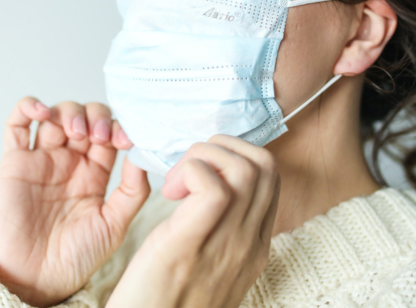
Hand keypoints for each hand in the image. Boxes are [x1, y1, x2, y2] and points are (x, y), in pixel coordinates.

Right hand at [0, 97, 149, 307]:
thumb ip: (133, 190)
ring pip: (56, 115)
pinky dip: (27, 107)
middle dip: (94, 116)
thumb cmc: (76, 255)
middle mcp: (70, 160)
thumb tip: (142, 155)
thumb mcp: (115, 223)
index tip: (123, 139)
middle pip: (85, 116)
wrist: (36, 279)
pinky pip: (16, 124)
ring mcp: (43, 158)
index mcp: (96, 171)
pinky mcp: (15, 161)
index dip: (117, 127)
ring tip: (76, 132)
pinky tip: (41, 112)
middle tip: (97, 135)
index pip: (109, 132)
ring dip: (68, 112)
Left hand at [106, 135, 279, 307]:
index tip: (203, 167)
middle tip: (189, 167)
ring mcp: (227, 246)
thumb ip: (224, 225)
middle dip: (222, 146)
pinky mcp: (190, 245)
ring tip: (177, 180)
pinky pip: (212, 189)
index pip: (270, 176)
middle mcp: (250, 242)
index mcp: (255, 243)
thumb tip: (212, 182)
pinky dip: (190, 172)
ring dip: (204, 156)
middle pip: (263, 164)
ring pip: (243, 169)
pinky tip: (170, 192)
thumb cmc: (170, 294)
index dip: (236, 155)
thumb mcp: (213, 260)